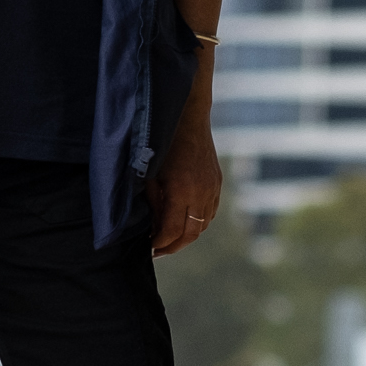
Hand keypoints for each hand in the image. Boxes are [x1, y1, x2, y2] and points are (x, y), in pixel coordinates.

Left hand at [148, 53, 219, 255]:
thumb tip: (152, 227)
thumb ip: (152, 203)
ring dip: (186, 236)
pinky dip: (198, 223)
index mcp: (181, 190)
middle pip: (190, 234)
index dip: (159, 244)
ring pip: (202, 226)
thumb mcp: (149, 173)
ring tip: (168, 239)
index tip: (147, 248)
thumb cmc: (161, 141)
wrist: (187, 115)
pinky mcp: (217, 183)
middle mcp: (201, 193)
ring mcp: (212, 188)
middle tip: (157, 250)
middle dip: (172, 246)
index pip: (171, 231)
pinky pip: (210, 213)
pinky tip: (184, 222)